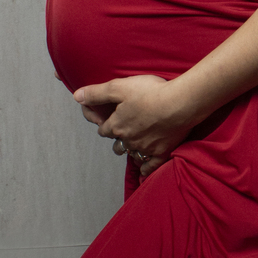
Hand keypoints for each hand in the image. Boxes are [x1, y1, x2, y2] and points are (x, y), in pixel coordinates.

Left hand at [73, 75, 198, 177]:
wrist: (180, 103)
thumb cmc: (151, 92)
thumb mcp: (119, 86)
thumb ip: (97, 93)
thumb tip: (77, 96)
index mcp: (117, 125)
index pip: (104, 129)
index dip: (105, 124)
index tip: (108, 121)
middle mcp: (129, 139)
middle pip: (117, 144)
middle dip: (118, 138)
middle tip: (122, 132)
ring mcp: (146, 148)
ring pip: (132, 154)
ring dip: (130, 150)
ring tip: (133, 146)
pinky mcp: (162, 152)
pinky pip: (151, 165)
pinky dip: (146, 168)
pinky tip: (144, 171)